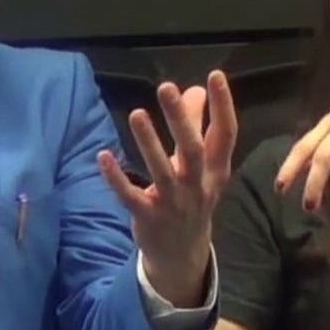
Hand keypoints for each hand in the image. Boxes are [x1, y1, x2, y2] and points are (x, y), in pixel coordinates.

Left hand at [99, 71, 238, 306]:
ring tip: (137, 113)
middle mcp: (198, 186)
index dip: (223, 105)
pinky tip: (104, 156)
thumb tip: (196, 89)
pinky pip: (131, 196)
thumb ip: (199, 127)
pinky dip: (117, 178)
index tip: (216, 75)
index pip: (226, 134)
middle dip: (181, 119)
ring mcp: (173, 203)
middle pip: (192, 149)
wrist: (182, 254)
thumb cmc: (192, 198)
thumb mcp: (203, 168)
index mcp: (215, 170)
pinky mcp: (148, 216)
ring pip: (162, 171)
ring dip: (149, 143)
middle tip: (167, 87)